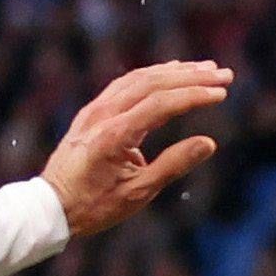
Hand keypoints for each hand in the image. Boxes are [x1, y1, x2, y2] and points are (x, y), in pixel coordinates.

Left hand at [43, 61, 231, 237]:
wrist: (51, 206)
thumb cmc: (95, 205)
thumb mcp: (138, 193)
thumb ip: (174, 164)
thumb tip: (208, 143)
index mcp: (114, 135)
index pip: (161, 103)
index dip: (194, 95)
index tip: (221, 93)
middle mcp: (103, 115)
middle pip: (152, 82)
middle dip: (191, 76)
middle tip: (223, 74)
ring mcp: (95, 109)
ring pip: (139, 78)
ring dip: (173, 71)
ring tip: (204, 70)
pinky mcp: (92, 111)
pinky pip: (125, 84)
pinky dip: (152, 76)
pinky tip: (170, 73)